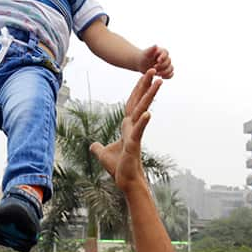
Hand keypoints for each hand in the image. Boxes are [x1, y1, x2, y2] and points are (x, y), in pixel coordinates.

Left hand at [90, 69, 161, 192]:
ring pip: (142, 111)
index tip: (144, 75)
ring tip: (159, 82)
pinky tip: (148, 113)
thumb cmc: (118, 168)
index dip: (137, 89)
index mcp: (127, 126)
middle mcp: (132, 127)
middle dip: (145, 85)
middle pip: (139, 101)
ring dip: (150, 96)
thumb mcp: (103, 154)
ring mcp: (134, 134)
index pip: (131, 103)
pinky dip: (142, 122)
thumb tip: (93, 146)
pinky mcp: (134, 144)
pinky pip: (139, 131)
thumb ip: (98, 148)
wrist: (125, 181)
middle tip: (154, 70)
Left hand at [139, 45, 172, 78]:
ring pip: (171, 68)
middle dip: (162, 66)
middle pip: (169, 62)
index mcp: (162, 51)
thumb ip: (151, 49)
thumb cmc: (143, 57)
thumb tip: (155, 45)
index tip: (158, 60)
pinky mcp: (166, 71)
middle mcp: (166, 58)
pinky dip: (168, 76)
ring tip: (157, 74)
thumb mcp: (146, 53)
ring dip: (165, 72)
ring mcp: (167, 65)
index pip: (166, 53)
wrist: (142, 63)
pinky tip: (161, 77)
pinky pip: (170, 74)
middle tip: (154, 68)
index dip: (163, 57)